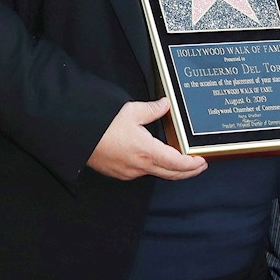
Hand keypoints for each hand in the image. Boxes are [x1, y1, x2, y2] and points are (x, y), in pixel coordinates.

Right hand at [87, 98, 206, 180]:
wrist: (77, 136)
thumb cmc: (101, 125)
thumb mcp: (131, 111)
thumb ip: (152, 109)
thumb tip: (165, 104)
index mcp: (147, 151)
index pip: (178, 164)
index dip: (193, 165)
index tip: (202, 161)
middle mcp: (140, 166)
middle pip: (171, 174)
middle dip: (188, 172)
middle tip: (199, 166)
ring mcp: (128, 172)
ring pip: (157, 174)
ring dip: (171, 170)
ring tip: (180, 162)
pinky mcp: (119, 173)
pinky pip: (142, 173)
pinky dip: (154, 169)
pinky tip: (155, 160)